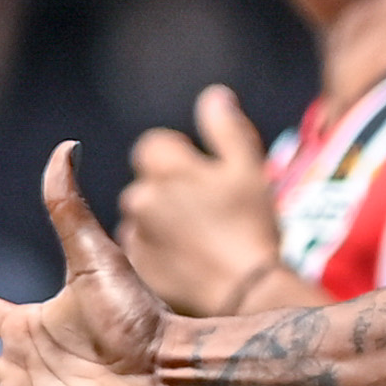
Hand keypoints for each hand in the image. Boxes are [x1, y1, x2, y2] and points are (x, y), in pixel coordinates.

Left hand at [121, 85, 286, 316]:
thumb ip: (226, 128)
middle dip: (171, 191)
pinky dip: (159, 252)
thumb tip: (213, 96)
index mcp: (164, 168)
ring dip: (162, 221)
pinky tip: (190, 262)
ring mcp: (134, 235)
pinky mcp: (136, 269)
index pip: (154, 146)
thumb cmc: (250, 225)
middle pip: (148, 183)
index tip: (205, 176)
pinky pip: (142, 250)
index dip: (181, 157)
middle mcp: (140, 198)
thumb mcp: (249, 168)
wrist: (245, 290)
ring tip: (201, 241)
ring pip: (143, 217)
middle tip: (209, 212)